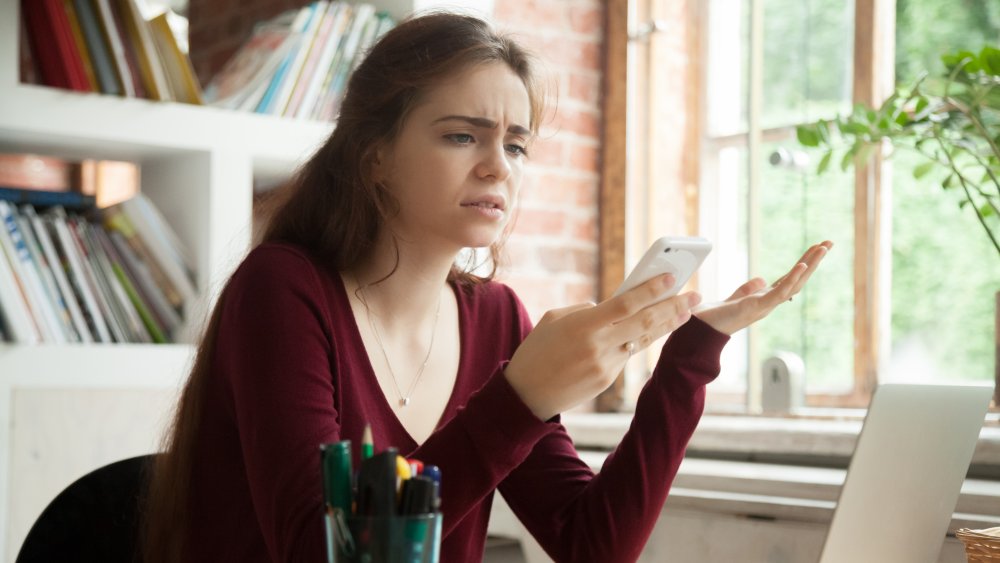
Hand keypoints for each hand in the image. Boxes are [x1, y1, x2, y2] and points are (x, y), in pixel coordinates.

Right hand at [505, 274, 700, 419]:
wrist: (526, 395)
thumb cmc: (536, 351)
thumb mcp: (554, 319)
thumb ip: (585, 310)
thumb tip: (609, 307)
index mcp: (584, 325)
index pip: (626, 303)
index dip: (651, 290)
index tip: (671, 278)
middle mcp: (599, 345)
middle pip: (645, 322)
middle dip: (673, 308)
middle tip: (694, 296)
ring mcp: (606, 365)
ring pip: (641, 340)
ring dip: (665, 325)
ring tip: (685, 312)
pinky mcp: (607, 380)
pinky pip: (625, 355)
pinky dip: (635, 342)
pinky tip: (649, 331)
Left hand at [693, 241, 832, 334]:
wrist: (700, 331)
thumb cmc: (714, 317)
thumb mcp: (735, 298)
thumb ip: (748, 289)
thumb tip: (761, 280)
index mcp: (765, 298)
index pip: (789, 278)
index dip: (803, 264)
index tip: (816, 247)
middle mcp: (769, 302)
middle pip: (797, 279)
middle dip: (814, 261)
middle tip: (829, 242)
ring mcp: (765, 306)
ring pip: (794, 284)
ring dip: (809, 265)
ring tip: (823, 247)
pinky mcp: (756, 308)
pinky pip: (779, 293)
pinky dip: (792, 279)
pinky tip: (802, 265)